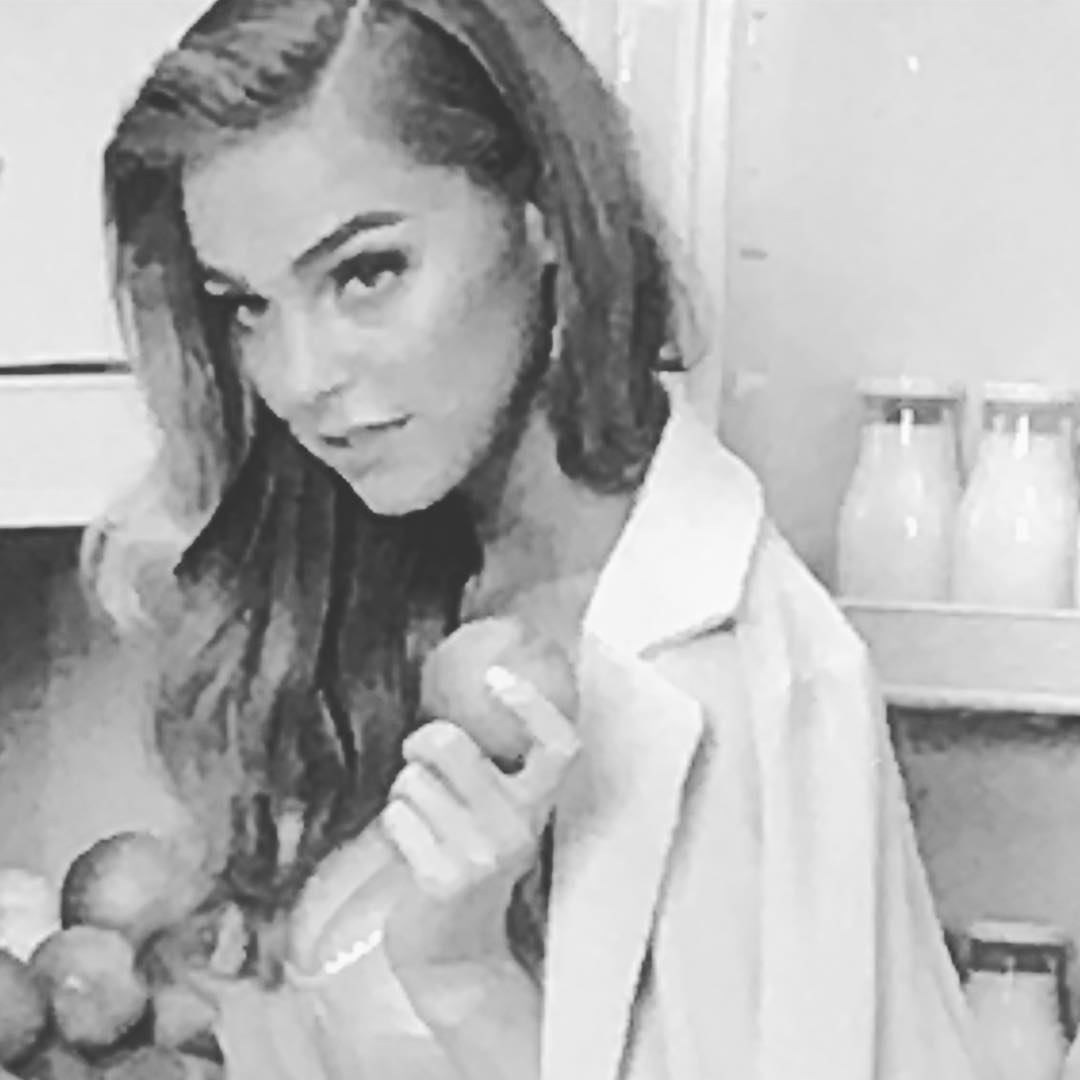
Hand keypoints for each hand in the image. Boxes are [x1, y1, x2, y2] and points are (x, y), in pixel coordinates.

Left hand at [381, 664, 579, 993]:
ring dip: (404, 794)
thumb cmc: (467, 868)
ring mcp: (481, 855)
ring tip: (420, 823)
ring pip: (412, 780)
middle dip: (421, 743)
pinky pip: (396, 817)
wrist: (455, 953)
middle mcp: (516, 828)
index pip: (559, 745)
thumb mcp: (496, 819)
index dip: (533, 705)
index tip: (498, 678)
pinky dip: (394, 827)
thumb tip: (469, 698)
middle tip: (418, 757)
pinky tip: (410, 852)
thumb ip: (491, 771)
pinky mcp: (442, 878)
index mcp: (537, 807)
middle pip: (452, 743)